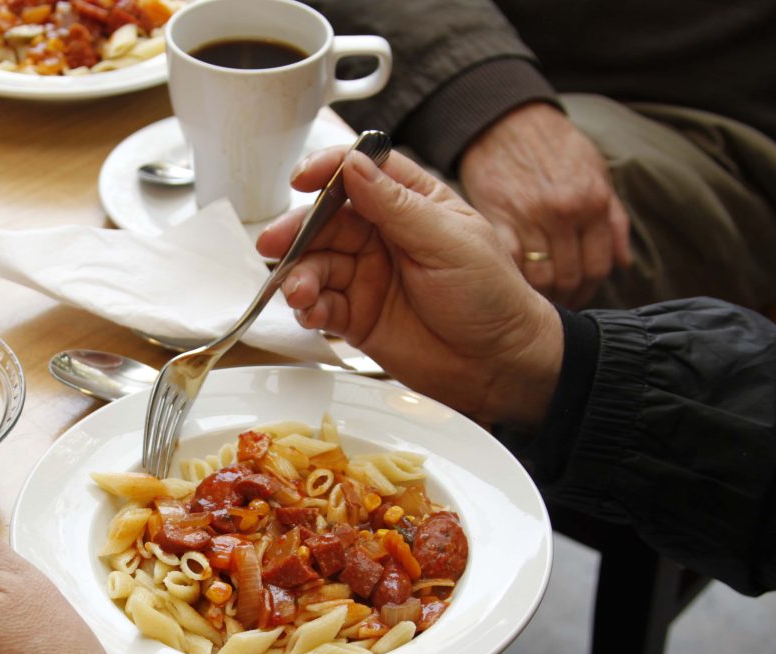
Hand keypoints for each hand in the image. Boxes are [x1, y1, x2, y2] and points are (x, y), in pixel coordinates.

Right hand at [256, 146, 563, 428]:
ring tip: (298, 291)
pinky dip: (307, 307)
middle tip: (276, 243)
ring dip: (299, 275)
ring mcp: (366, 276)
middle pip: (327, 220)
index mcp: (412, 203)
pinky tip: (308, 311)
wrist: (499, 365)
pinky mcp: (356, 316)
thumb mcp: (449, 241)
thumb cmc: (490, 296)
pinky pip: (320, 305)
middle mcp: (383, 235)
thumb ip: (397, 205)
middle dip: (298, 231)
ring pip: (317, 264)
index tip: (303, 179)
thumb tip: (354, 165)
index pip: (362, 172)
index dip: (330, 169)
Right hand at [458, 102, 630, 308]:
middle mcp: (564, 212)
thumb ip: (614, 218)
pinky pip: (510, 262)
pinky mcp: (497, 218)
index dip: (591, 288)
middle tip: (560, 303)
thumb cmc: (555, 146)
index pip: (598, 264)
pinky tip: (515, 284)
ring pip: (541, 276)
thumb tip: (624, 262)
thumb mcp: (596, 171)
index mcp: (593, 201)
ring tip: (539, 299)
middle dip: (568, 296)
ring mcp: (530, 217)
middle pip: (571, 275)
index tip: (582, 296)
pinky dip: (514, 279)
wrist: (507, 121)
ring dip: (541, 294)